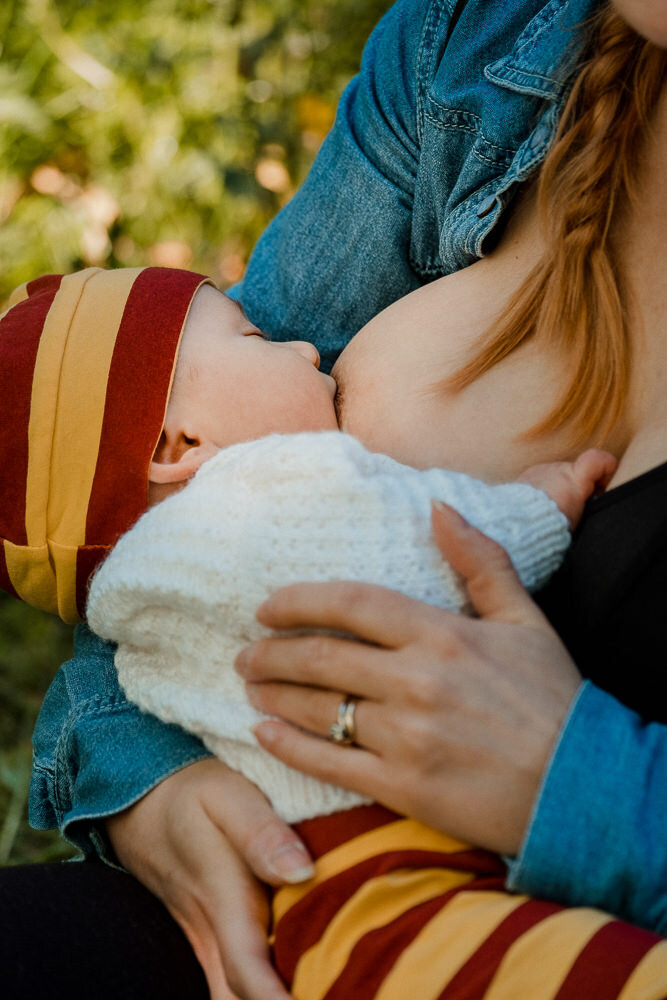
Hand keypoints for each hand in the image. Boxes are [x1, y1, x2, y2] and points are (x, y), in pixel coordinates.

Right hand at [107, 758, 313, 999]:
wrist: (143, 798)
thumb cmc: (192, 793)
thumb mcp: (227, 796)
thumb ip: (261, 833)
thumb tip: (302, 871)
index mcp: (223, 901)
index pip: (247, 974)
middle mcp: (214, 935)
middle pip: (243, 999)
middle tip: (347, 991)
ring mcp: (210, 942)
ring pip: (237, 994)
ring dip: (278, 994)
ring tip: (337, 985)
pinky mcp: (214, 939)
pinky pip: (239, 978)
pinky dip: (272, 985)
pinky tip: (314, 973)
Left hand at [235, 503, 581, 855]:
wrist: (583, 787)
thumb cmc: (553, 698)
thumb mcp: (525, 619)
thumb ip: (480, 560)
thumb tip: (439, 508)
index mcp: (443, 635)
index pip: (352, 604)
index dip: (299, 601)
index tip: (267, 607)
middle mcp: (417, 682)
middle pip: (321, 658)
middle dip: (272, 652)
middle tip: (245, 652)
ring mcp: (407, 737)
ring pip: (317, 708)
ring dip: (273, 694)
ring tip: (248, 685)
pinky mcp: (404, 786)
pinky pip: (330, 763)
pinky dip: (289, 747)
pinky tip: (263, 733)